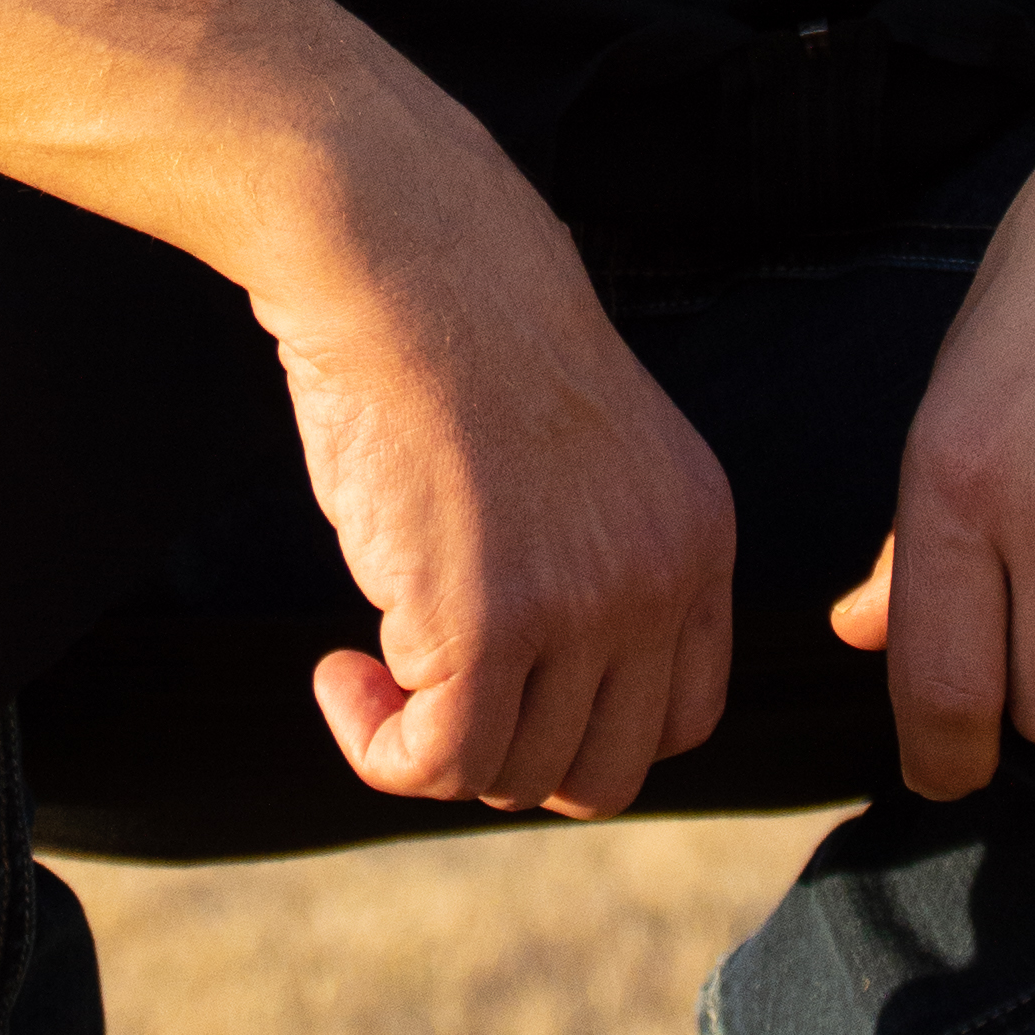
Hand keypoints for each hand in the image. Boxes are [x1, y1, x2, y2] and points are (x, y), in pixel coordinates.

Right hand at [264, 175, 734, 820]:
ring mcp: (582, 605)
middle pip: (605, 770)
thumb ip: (597, 554)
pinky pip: (436, 763)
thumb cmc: (463, 334)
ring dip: (428, 743)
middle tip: (429, 688)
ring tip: (368, 664)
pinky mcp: (485, 623)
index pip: (684, 717)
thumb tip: (536, 690)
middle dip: (509, 754)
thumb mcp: (588, 452)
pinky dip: (377, 747)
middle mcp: (660, 578)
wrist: (406, 259)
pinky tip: (336, 674)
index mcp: (698, 533)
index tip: (505, 684)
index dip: (582, 726)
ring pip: (515, 775)